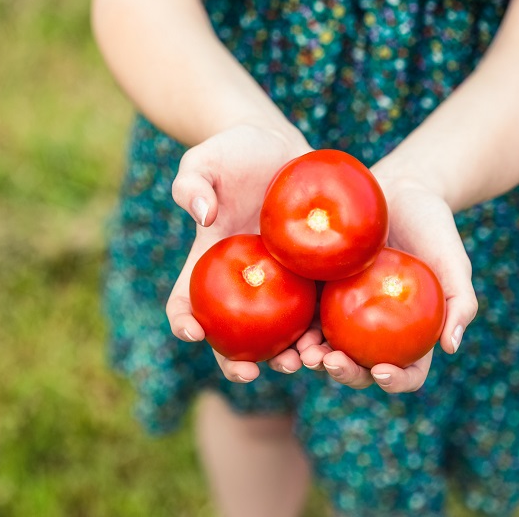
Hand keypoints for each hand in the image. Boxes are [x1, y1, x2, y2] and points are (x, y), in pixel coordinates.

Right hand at [166, 123, 313, 382]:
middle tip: (249, 372)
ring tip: (300, 362)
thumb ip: (192, 183)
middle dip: (236, 362)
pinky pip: (317, 310)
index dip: (182, 321)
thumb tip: (203, 216)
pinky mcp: (313, 276)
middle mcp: (242, 283)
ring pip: (278, 334)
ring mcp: (279, 284)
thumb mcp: (205, 159)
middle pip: (231, 335)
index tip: (190, 331)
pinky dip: (323, 331)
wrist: (281, 146)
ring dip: (285, 356)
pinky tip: (336, 341)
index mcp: (208, 263)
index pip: (185, 300)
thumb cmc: (235, 151)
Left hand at [299, 169, 477, 392]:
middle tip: (330, 362)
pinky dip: (294, 329)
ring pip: (326, 348)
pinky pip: (304, 315)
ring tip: (303, 354)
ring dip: (312, 359)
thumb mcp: (453, 259)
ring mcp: (344, 312)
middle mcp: (375, 330)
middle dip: (344, 374)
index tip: (381, 371)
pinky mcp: (318, 291)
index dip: (395, 381)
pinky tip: (286, 328)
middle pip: (360, 366)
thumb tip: (451, 346)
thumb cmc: (432, 225)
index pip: (407, 371)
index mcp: (411, 333)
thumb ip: (461, 301)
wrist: (397, 189)